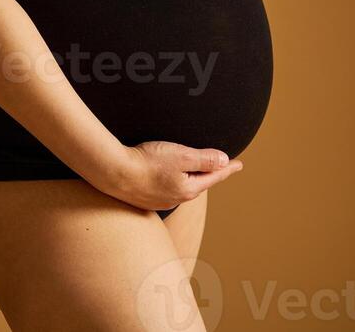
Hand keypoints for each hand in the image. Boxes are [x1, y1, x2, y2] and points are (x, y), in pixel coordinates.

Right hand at [108, 140, 243, 212]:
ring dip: (190, 177)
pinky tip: (167, 175)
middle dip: (208, 173)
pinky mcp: (147, 198)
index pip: (214, 176)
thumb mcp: (180, 155)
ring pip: (183, 186)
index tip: (239, 164)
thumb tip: (224, 161)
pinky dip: (174, 180)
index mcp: (189, 189)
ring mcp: (161, 200)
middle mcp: (177, 198)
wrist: (115, 173)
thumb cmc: (148, 162)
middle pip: (199, 183)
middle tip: (218, 164)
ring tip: (194, 168)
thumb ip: (204, 158)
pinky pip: (168, 189)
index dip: (227, 168)